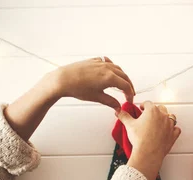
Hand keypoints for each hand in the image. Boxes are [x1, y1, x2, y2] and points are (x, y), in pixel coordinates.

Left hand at [4, 57, 135, 140]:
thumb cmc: (77, 88)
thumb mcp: (97, 97)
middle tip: (129, 93)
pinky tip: (110, 71)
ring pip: (117, 68)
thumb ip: (110, 102)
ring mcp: (100, 63)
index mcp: (110, 77)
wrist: (62, 79)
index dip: (130, 94)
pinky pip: (107, 62)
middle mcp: (107, 68)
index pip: (126, 86)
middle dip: (128, 85)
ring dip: (122, 76)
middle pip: (124, 76)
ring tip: (122, 84)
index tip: (129, 100)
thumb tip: (118, 107)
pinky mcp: (93, 61)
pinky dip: (112, 67)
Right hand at [117, 101, 180, 179]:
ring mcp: (170, 125)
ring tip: (160, 121)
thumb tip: (118, 111)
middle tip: (149, 115)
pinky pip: (176, 129)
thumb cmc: (139, 139)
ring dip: (166, 118)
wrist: (148, 153)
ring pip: (171, 117)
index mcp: (152, 110)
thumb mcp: (129, 125)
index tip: (141, 108)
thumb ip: (124, 116)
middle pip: (161, 108)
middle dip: (155, 110)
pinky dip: (173, 129)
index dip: (144, 105)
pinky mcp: (173, 135)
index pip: (148, 103)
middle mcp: (163, 116)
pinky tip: (169, 131)